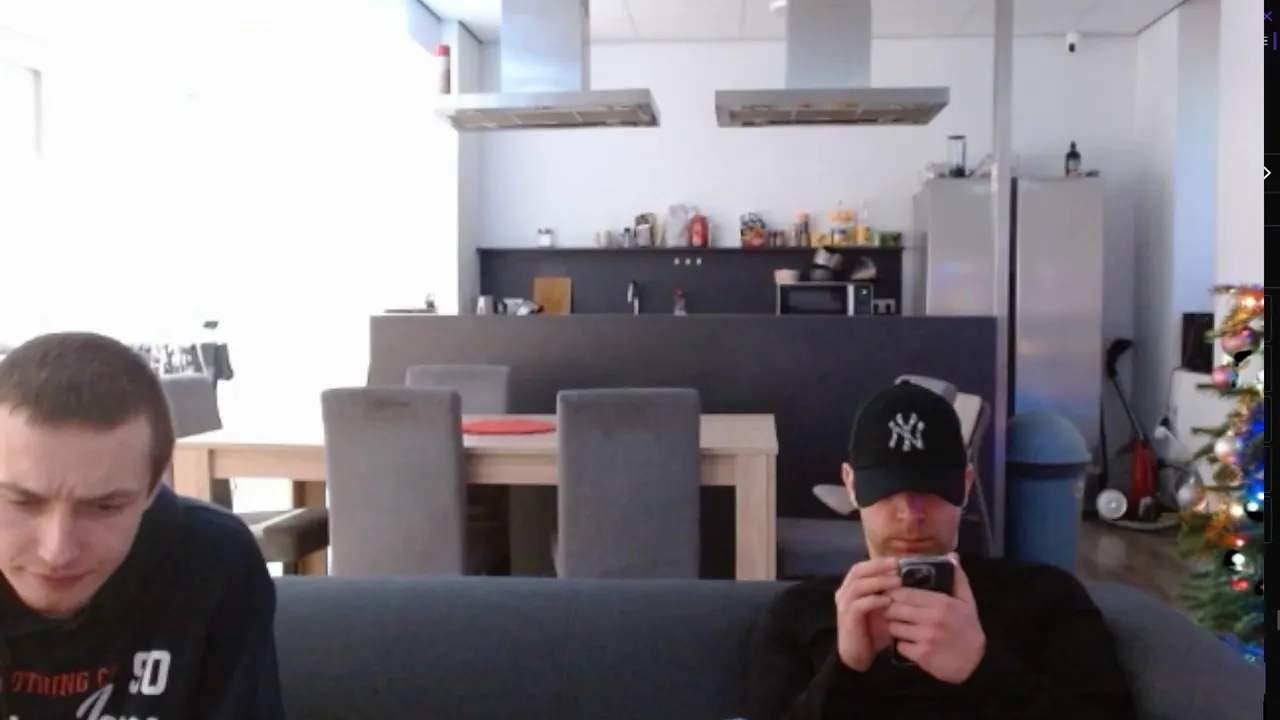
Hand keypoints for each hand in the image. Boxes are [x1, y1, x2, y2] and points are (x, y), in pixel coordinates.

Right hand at [834, 557, 900, 671]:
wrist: (858, 655)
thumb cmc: (872, 631)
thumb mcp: (881, 609)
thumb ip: (887, 594)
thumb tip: (904, 579)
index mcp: (850, 588)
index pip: (860, 567)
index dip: (877, 563)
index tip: (896, 561)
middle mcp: (844, 594)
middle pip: (857, 571)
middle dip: (878, 567)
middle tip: (897, 568)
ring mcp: (844, 606)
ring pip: (858, 586)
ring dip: (878, 582)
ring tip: (897, 582)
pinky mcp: (848, 619)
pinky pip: (859, 605)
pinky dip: (874, 600)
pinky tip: (888, 600)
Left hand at [884, 553, 985, 682]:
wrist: (976, 663)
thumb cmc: (968, 628)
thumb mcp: (967, 602)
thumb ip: (957, 578)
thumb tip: (951, 555)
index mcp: (942, 603)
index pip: (905, 593)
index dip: (894, 592)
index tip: (892, 594)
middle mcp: (932, 619)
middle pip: (895, 608)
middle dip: (890, 608)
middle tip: (893, 610)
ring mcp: (926, 638)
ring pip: (894, 627)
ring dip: (894, 626)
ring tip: (900, 625)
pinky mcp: (922, 655)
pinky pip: (899, 645)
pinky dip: (901, 644)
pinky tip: (909, 641)